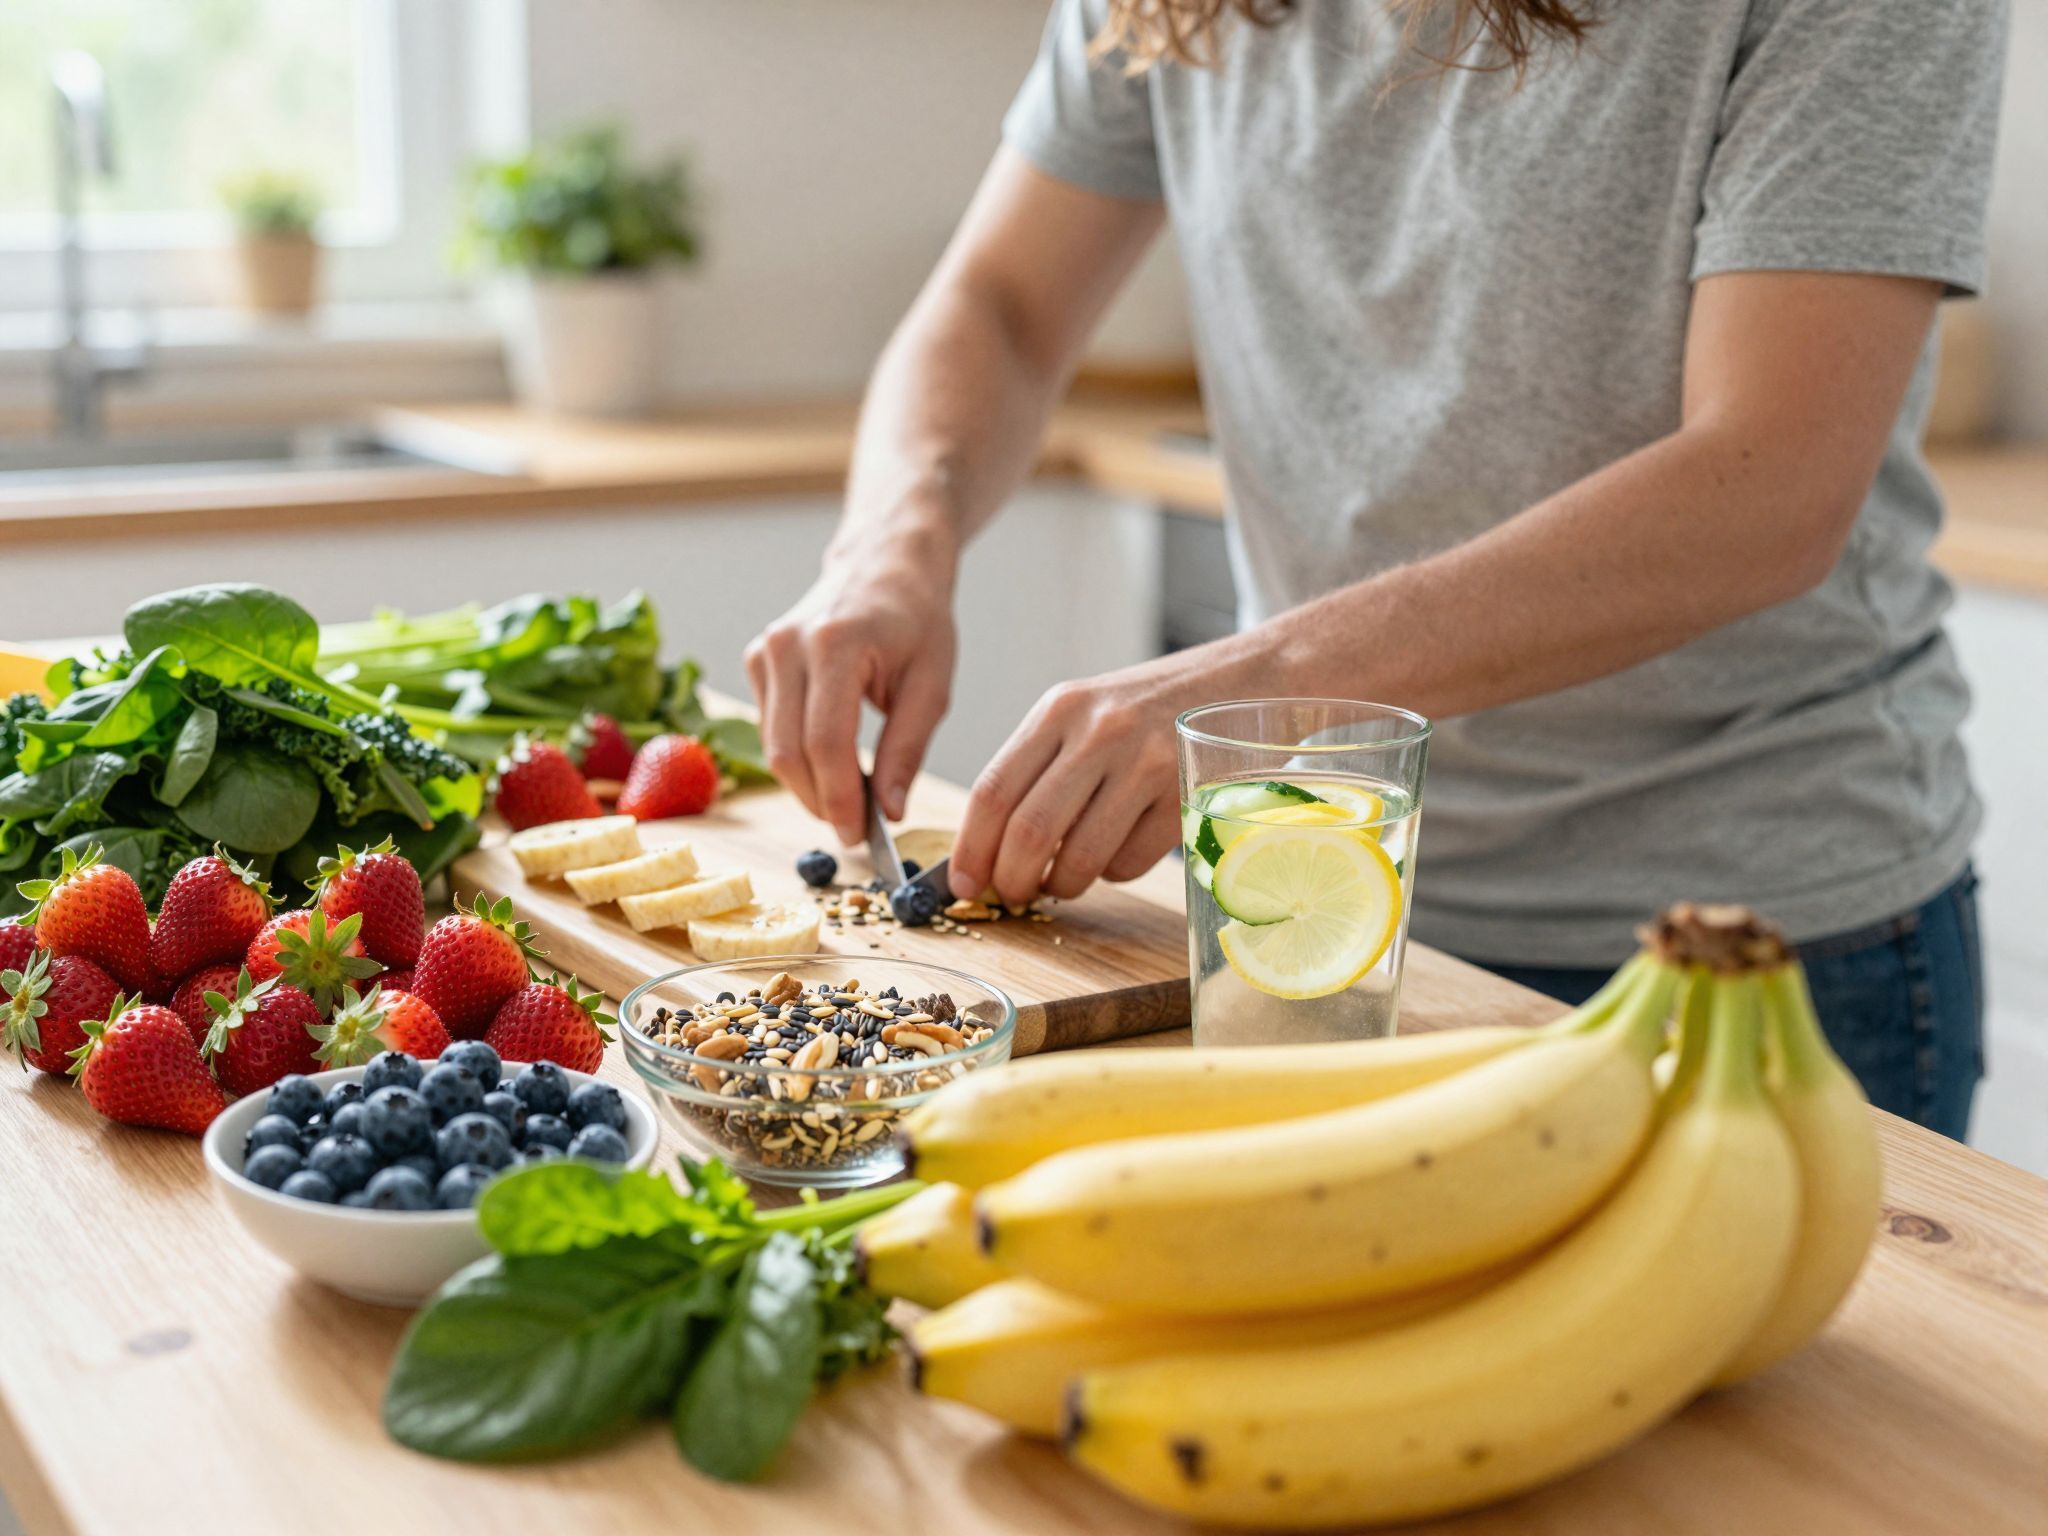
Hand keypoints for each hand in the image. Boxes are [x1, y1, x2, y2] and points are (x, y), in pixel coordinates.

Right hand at [745, 538, 957, 845]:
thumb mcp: (931, 686)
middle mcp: (788, 645)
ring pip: (773, 746)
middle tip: (856, 829)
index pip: (826, 742)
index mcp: (836, 644)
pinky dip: (799, 757)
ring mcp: (766, 650)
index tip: (860, 835)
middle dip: (821, 801)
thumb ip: (906, 750)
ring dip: (808, 785)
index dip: (839, 799)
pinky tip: (833, 762)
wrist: (884, 565)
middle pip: (789, 751)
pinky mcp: (757, 659)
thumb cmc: (916, 620)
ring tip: (850, 798)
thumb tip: (889, 812)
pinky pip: (770, 728)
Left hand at [949, 648, 1231, 907]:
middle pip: (1030, 831)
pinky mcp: (1188, 795)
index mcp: (1060, 709)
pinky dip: (1113, 872)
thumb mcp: (1086, 714)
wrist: (1249, 678)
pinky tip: (1121, 847)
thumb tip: (989, 850)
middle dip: (1012, 880)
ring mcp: (1147, 763)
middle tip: (1012, 895)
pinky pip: (1130, 862)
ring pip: (1081, 857)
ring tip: (1064, 879)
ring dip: (1063, 886)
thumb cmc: (1151, 708)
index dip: (970, 848)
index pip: (993, 790)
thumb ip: (1038, 769)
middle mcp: (1099, 731)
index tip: (963, 882)